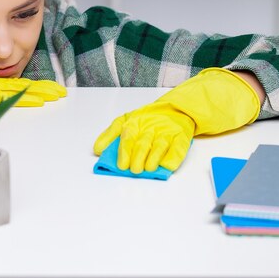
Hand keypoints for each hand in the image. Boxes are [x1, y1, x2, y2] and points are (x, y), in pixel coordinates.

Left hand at [93, 68, 260, 173]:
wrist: (175, 110)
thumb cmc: (146, 120)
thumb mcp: (125, 121)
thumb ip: (110, 135)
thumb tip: (97, 149)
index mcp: (134, 123)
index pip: (128, 136)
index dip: (125, 151)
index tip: (122, 165)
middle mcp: (150, 128)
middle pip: (143, 143)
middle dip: (138, 156)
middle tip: (134, 169)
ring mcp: (166, 133)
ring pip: (160, 145)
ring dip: (154, 157)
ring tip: (148, 168)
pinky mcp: (181, 138)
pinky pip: (179, 148)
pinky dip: (174, 157)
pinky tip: (167, 165)